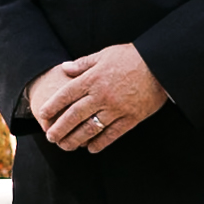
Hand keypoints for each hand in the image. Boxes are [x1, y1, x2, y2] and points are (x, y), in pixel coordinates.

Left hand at [30, 44, 166, 151]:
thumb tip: (64, 67)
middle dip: (59, 128)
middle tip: (50, 137)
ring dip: (75, 139)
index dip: (52, 106)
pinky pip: (112, 134)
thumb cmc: (132, 57)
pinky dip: (100, 143)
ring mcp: (116, 108)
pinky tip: (91, 149)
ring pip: (90, 128)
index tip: (43, 115)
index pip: (66, 95)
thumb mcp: (105, 54)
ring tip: (66, 146)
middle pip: (74, 116)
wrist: (160, 64)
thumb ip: (83, 63)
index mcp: (93, 78)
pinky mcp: (131, 118)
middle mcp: (101, 95)